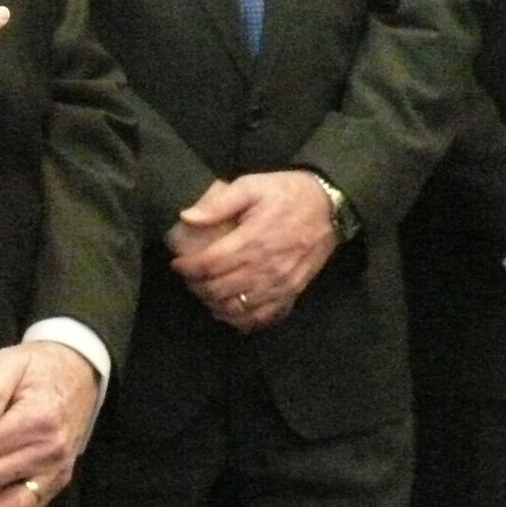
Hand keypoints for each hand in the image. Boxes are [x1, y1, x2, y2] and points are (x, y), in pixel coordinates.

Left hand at [166, 171, 336, 332]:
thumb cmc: (286, 194)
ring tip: (204, 293)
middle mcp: (266, 268)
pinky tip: (229, 311)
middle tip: (188, 278)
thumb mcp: (251, 186)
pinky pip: (263, 317)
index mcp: (252, 241)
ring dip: (215, 305)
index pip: (210, 265)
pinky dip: (242, 320)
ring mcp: (280, 285)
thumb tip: (187, 217)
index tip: (177, 264)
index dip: (188, 268)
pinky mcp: (292, 293)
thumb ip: (219, 203)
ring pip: (238, 309)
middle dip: (197, 287)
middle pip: (220, 290)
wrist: (329, 207)